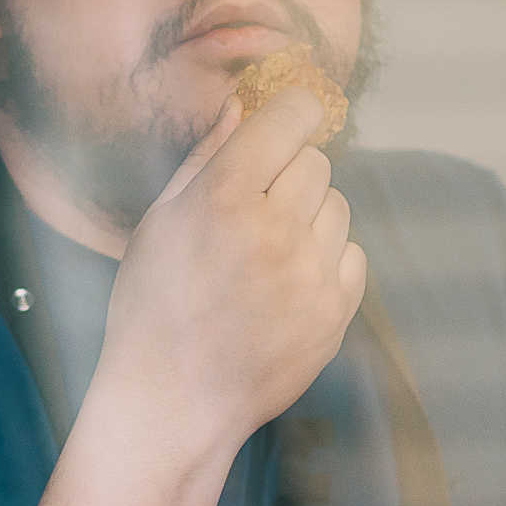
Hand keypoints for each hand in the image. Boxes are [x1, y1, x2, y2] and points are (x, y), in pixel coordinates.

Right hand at [91, 83, 367, 464]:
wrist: (172, 402)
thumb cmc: (152, 307)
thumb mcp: (160, 223)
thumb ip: (206, 158)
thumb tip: (243, 104)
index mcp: (224, 198)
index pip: (293, 116)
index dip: (290, 113)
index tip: (282, 125)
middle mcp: (275, 231)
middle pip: (317, 162)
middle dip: (288, 175)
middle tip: (253, 212)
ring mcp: (310, 276)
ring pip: (338, 207)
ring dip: (309, 218)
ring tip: (267, 254)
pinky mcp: (334, 314)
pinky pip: (352, 255)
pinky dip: (325, 262)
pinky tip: (285, 285)